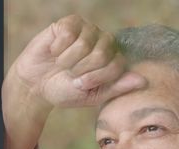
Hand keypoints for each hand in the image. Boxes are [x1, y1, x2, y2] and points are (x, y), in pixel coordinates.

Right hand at [2, 15, 145, 148]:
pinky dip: (58, 48)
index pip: (116, 65)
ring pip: (84, 43)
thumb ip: (116, 88)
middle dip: (82, 70)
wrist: (36, 85)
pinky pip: (68, 34)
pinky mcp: (68, 23)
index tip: (81, 85)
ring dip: (68, 60)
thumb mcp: (92, 95)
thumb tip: (143, 81)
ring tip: (61, 64)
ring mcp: (87, 30)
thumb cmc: (65, 90)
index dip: (96, 78)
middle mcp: (103, 41)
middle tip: (71, 74)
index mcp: (112, 59)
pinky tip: (54, 51)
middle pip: (102, 53)